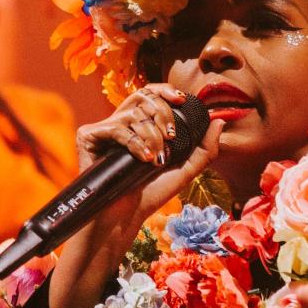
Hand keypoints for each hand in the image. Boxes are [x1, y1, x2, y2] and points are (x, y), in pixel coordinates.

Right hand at [75, 84, 224, 231]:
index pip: (151, 94)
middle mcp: (120, 122)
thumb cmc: (151, 194)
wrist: (125, 216)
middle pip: (143, 96)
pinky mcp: (88, 136)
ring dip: (152, 135)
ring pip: (133, 112)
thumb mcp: (185, 169)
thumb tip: (219, 120)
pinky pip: (115, 127)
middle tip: (172, 138)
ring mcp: (103, 129)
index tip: (183, 100)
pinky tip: (144, 159)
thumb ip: (205, 147)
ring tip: (157, 158)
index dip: (166, 91)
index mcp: (140, 125)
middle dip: (163, 114)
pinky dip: (134, 142)